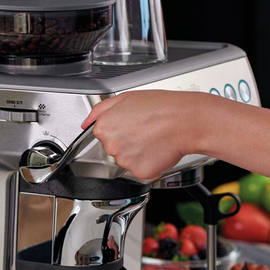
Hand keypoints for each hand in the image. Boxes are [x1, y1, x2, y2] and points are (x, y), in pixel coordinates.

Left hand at [81, 90, 207, 179]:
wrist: (184, 121)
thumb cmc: (160, 107)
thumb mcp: (125, 97)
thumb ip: (100, 110)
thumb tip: (86, 122)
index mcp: (104, 127)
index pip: (104, 134)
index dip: (120, 128)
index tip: (133, 125)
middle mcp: (111, 147)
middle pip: (114, 149)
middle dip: (128, 141)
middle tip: (145, 130)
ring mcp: (125, 162)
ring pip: (128, 160)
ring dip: (138, 153)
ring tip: (153, 138)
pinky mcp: (140, 172)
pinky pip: (141, 170)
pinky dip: (149, 162)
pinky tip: (157, 149)